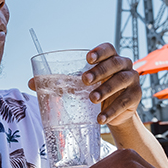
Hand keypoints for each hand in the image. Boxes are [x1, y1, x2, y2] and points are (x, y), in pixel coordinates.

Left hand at [26, 43, 140, 125]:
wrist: (115, 113)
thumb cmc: (96, 91)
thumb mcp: (79, 85)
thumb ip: (60, 82)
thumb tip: (31, 83)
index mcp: (110, 58)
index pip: (108, 48)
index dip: (99, 52)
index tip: (87, 59)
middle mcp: (124, 66)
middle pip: (115, 64)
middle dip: (100, 72)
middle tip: (84, 81)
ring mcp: (132, 80)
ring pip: (122, 81)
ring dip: (106, 90)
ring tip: (92, 99)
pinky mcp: (136, 97)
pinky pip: (126, 102)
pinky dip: (113, 111)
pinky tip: (101, 118)